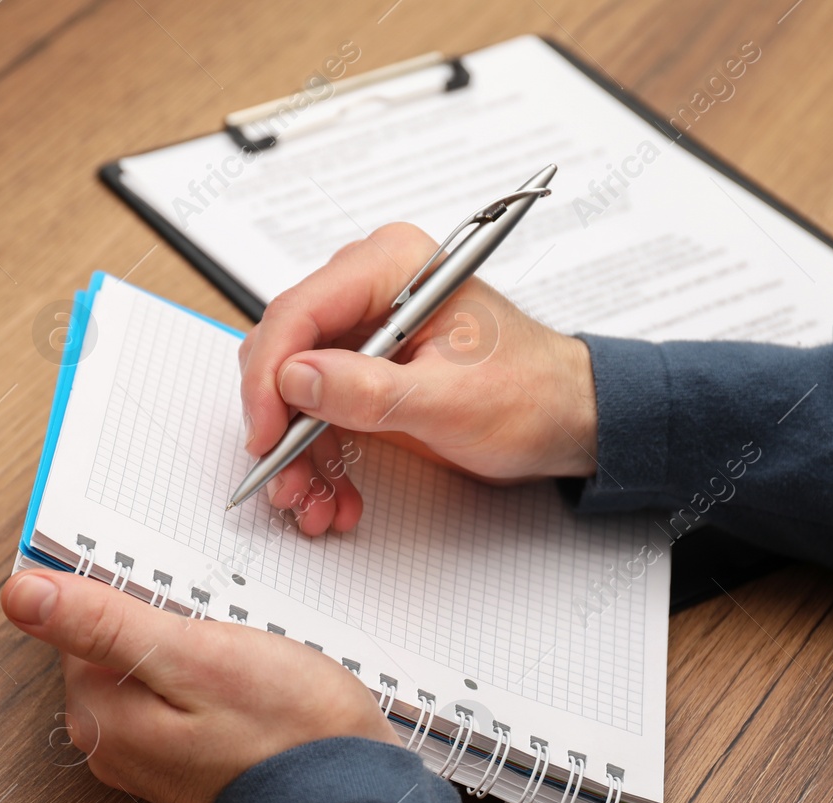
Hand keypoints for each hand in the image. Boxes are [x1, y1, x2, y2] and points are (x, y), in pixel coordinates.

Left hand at [2, 569, 397, 802]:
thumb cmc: (284, 731)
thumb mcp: (191, 655)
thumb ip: (102, 624)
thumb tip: (21, 594)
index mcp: (99, 713)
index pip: (85, 621)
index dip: (141, 600)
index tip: (189, 614)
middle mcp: (112, 743)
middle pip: (116, 646)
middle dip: (169, 627)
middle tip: (225, 643)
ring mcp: (150, 757)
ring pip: (153, 669)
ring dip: (195, 653)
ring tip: (244, 668)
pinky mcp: (186, 760)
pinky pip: (182, 697)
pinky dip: (212, 682)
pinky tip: (249, 690)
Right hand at [238, 222, 598, 534]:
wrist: (566, 420)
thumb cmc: (530, 394)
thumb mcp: (450, 401)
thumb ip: (370, 390)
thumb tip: (297, 379)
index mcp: (393, 268)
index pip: (300, 311)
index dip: (270, 376)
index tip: (267, 433)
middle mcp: (370, 292)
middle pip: (285, 353)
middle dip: (281, 426)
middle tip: (287, 480)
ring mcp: (363, 334)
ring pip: (293, 393)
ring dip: (297, 454)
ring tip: (314, 504)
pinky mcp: (363, 372)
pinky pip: (316, 414)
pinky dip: (318, 459)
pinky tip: (336, 496)